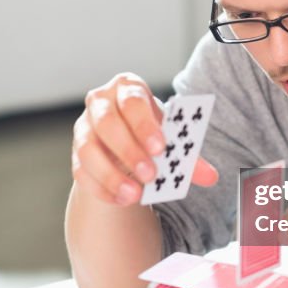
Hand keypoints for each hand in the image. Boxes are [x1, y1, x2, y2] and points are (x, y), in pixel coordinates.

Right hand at [72, 73, 218, 205]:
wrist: (127, 141)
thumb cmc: (150, 131)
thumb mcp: (170, 135)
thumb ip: (188, 155)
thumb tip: (211, 176)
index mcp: (128, 88)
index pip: (133, 101)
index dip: (144, 125)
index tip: (160, 148)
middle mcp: (100, 103)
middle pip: (107, 123)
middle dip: (128, 150)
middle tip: (149, 174)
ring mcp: (84, 128)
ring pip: (88, 149)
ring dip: (111, 174)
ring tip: (135, 194)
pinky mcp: (76, 154)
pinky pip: (81, 172)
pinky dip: (102, 189)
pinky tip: (122, 200)